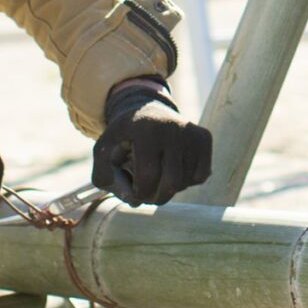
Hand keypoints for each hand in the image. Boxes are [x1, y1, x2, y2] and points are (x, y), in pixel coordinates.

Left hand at [92, 80, 213, 204]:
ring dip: (169, 190)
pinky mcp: (204, 137)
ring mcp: (191, 132)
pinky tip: (174, 170)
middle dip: (156, 198)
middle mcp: (172, 128)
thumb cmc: (124, 135)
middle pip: (171, 182)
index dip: (139, 193)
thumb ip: (103, 175)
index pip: (148, 175)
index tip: (133, 194)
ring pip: (185, 181)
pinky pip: (200, 175)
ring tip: (157, 178)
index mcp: (145, 129)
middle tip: (146, 197)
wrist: (148, 109)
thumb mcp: (104, 148)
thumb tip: (130, 198)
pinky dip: (187, 182)